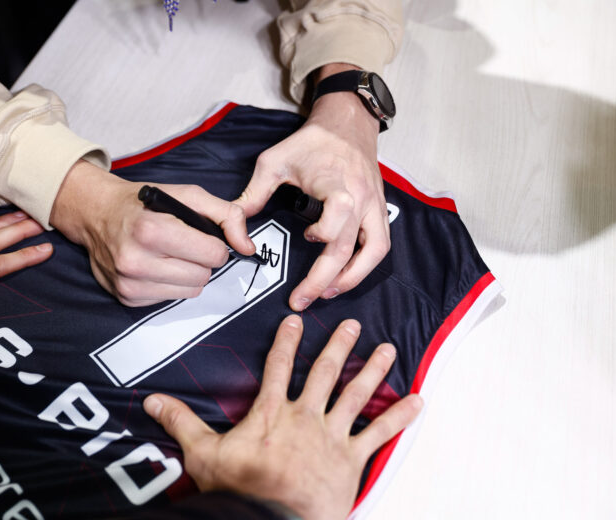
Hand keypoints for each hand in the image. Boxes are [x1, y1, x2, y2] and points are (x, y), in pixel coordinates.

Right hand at [50, 160, 255, 306]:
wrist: (96, 214)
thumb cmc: (144, 203)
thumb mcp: (188, 195)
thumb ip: (226, 215)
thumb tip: (248, 247)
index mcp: (152, 230)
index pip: (212, 254)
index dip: (214, 244)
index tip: (201, 235)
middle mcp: (137, 261)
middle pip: (204, 275)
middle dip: (202, 259)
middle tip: (184, 243)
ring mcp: (130, 283)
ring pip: (192, 291)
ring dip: (189, 273)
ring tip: (170, 253)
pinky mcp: (127, 298)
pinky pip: (172, 298)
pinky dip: (171, 283)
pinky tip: (156, 265)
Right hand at [143, 315, 422, 519]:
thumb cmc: (240, 490)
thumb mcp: (203, 454)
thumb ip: (181, 423)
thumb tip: (152, 401)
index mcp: (271, 412)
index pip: (277, 367)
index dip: (286, 341)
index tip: (295, 320)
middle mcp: (304, 417)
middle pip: (324, 373)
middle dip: (339, 346)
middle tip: (353, 323)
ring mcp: (330, 437)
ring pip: (355, 395)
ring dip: (372, 370)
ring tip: (388, 348)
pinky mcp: (350, 460)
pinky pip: (379, 434)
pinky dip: (399, 418)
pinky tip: (418, 402)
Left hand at [235, 64, 389, 311]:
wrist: (347, 124)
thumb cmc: (311, 143)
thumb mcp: (274, 161)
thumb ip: (254, 193)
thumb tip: (235, 223)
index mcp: (338, 184)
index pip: (340, 215)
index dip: (324, 233)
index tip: (307, 236)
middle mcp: (362, 198)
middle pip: (349, 247)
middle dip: (324, 278)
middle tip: (301, 299)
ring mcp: (374, 206)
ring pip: (373, 252)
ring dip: (352, 277)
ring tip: (327, 293)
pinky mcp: (379, 211)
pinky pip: (380, 245)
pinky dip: (365, 265)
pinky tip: (345, 276)